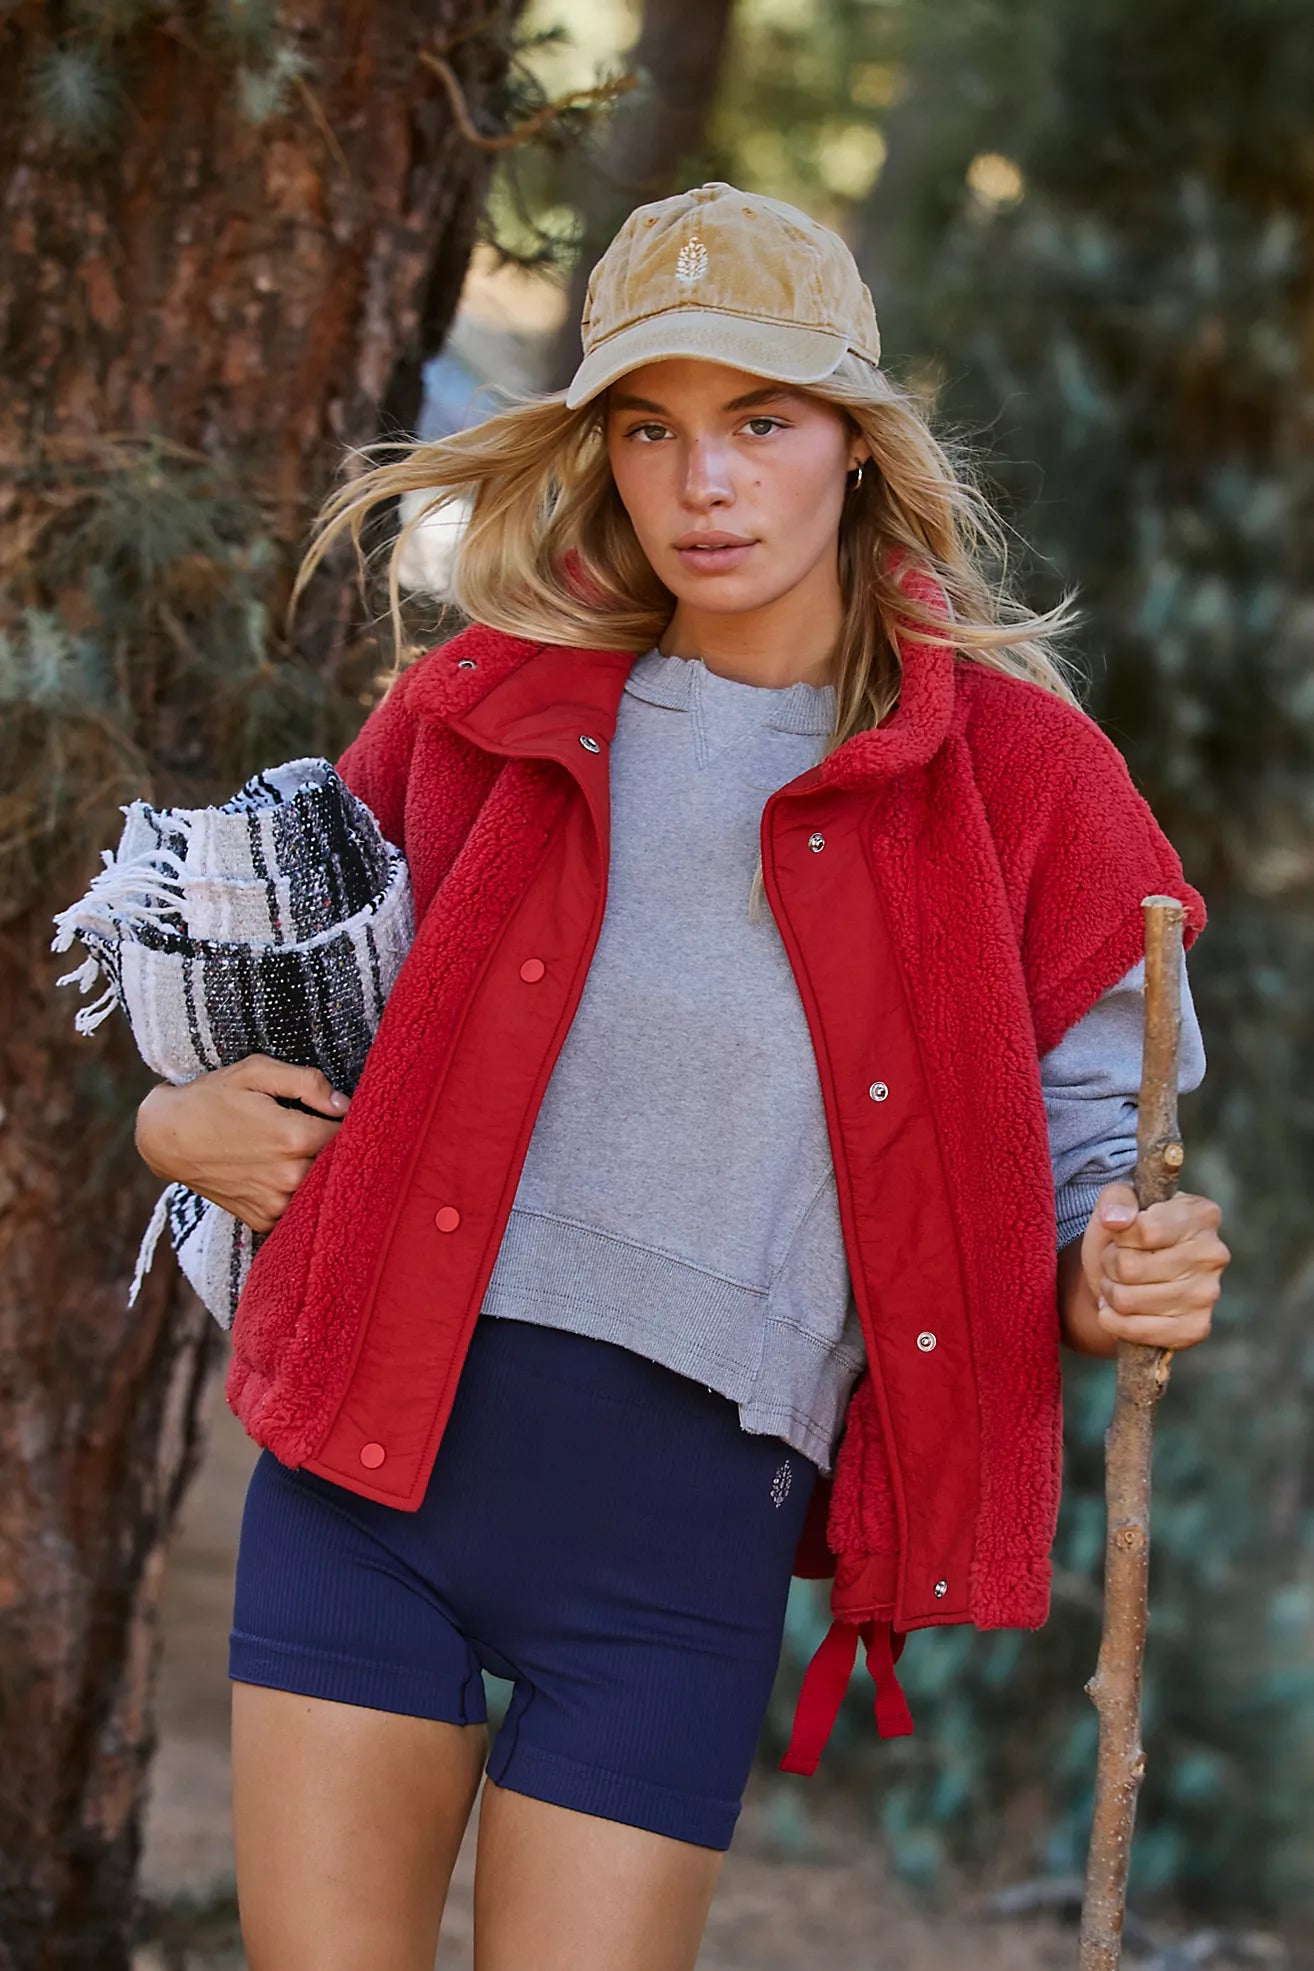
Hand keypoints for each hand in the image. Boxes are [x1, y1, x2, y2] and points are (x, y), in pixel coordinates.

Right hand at [135, 1055, 349, 1233]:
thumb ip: (307, 1082)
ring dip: (322, 1175)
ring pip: (321, 1192)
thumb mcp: (256, 1071)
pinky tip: (285, 1174)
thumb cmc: (212, 1098)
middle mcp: (288, 1176)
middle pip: (339, 1167)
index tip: (345, 1117)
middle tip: (325, 1133)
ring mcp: (275, 1203)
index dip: (351, 1125)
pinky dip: (299, 1194)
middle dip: (340, 1151)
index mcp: (293, 1137)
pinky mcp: (262, 1220)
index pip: (350, 1136)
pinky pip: (298, 1210)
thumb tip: (343, 1104)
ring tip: (303, 1153)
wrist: (166, 1137)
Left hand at [1080, 1180, 1229, 1351]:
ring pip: (1127, 1299)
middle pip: (1129, 1267)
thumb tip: (1115, 1220)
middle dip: (1109, 1265)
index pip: (1142, 1230)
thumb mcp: (1118, 1201)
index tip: (1122, 1232)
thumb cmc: (1129, 1232)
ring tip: (1118, 1283)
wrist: (1133, 1275)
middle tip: (1115, 1262)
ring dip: (1110, 1292)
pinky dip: (1115, 1322)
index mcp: (1202, 1215)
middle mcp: (1214, 1254)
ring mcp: (1209, 1294)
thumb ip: (1117, 1199)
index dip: (1118, 1234)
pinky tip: (1118, 1310)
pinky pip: (1138, 1331)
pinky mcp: (1197, 1329)